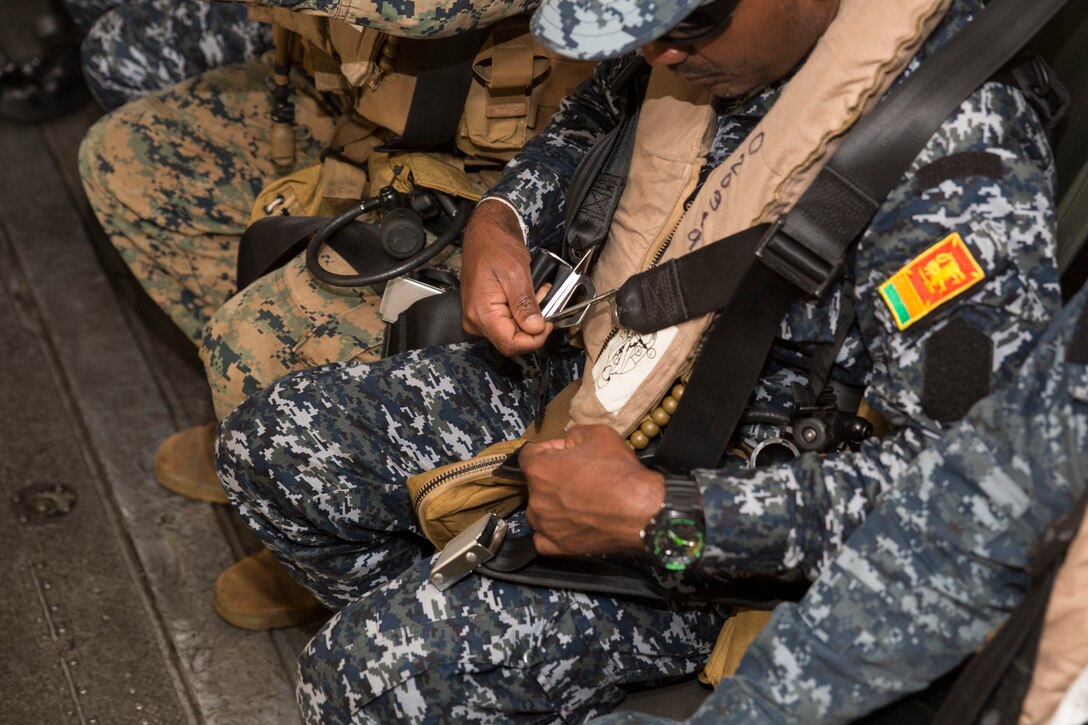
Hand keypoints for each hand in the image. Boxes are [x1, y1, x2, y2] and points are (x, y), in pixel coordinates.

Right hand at [461, 199, 551, 356]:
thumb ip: (525, 304)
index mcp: (481, 313)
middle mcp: (476, 320)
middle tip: (543, 299)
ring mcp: (478, 318)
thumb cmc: (496, 246)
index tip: (548, 322)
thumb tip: (535, 329)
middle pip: (511, 341)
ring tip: (537, 292)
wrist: (485, 232)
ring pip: (511, 333)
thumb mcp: (516, 273)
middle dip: (533, 325)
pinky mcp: (483, 313)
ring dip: (529, 317)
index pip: (511, 344)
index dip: (534, 338)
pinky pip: (505, 323)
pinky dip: (521, 313)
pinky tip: (527, 295)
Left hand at [520, 425, 664, 556]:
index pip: (530, 454)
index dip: (549, 449)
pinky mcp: (557, 546)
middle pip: (536, 482)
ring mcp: (545, 525)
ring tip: (581, 499)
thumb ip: (574, 434)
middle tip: (580, 475)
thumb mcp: (598, 434)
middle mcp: (536, 499)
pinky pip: (545, 536)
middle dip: (553, 475)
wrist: (642, 510)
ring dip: (554, 502)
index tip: (564, 451)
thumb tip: (568, 441)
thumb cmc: (620, 474)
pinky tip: (570, 521)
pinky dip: (554, 529)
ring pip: (541, 509)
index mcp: (540, 469)